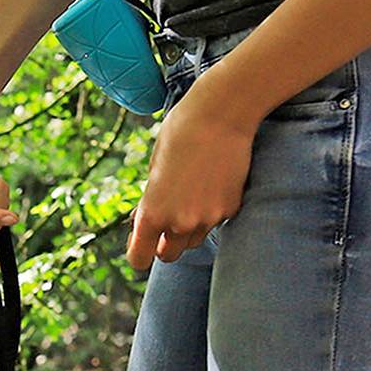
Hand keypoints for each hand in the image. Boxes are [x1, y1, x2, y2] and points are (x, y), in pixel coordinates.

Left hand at [127, 81, 255, 268]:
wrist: (222, 112)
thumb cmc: (180, 133)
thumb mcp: (154, 169)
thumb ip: (150, 201)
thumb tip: (144, 222)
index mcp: (152, 214)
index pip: (139, 258)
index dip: (139, 252)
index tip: (141, 243)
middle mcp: (179, 223)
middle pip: (168, 255)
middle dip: (164, 244)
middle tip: (166, 224)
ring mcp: (208, 218)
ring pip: (193, 239)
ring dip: (189, 228)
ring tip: (191, 194)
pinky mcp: (231, 208)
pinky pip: (216, 222)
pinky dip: (212, 211)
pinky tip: (213, 182)